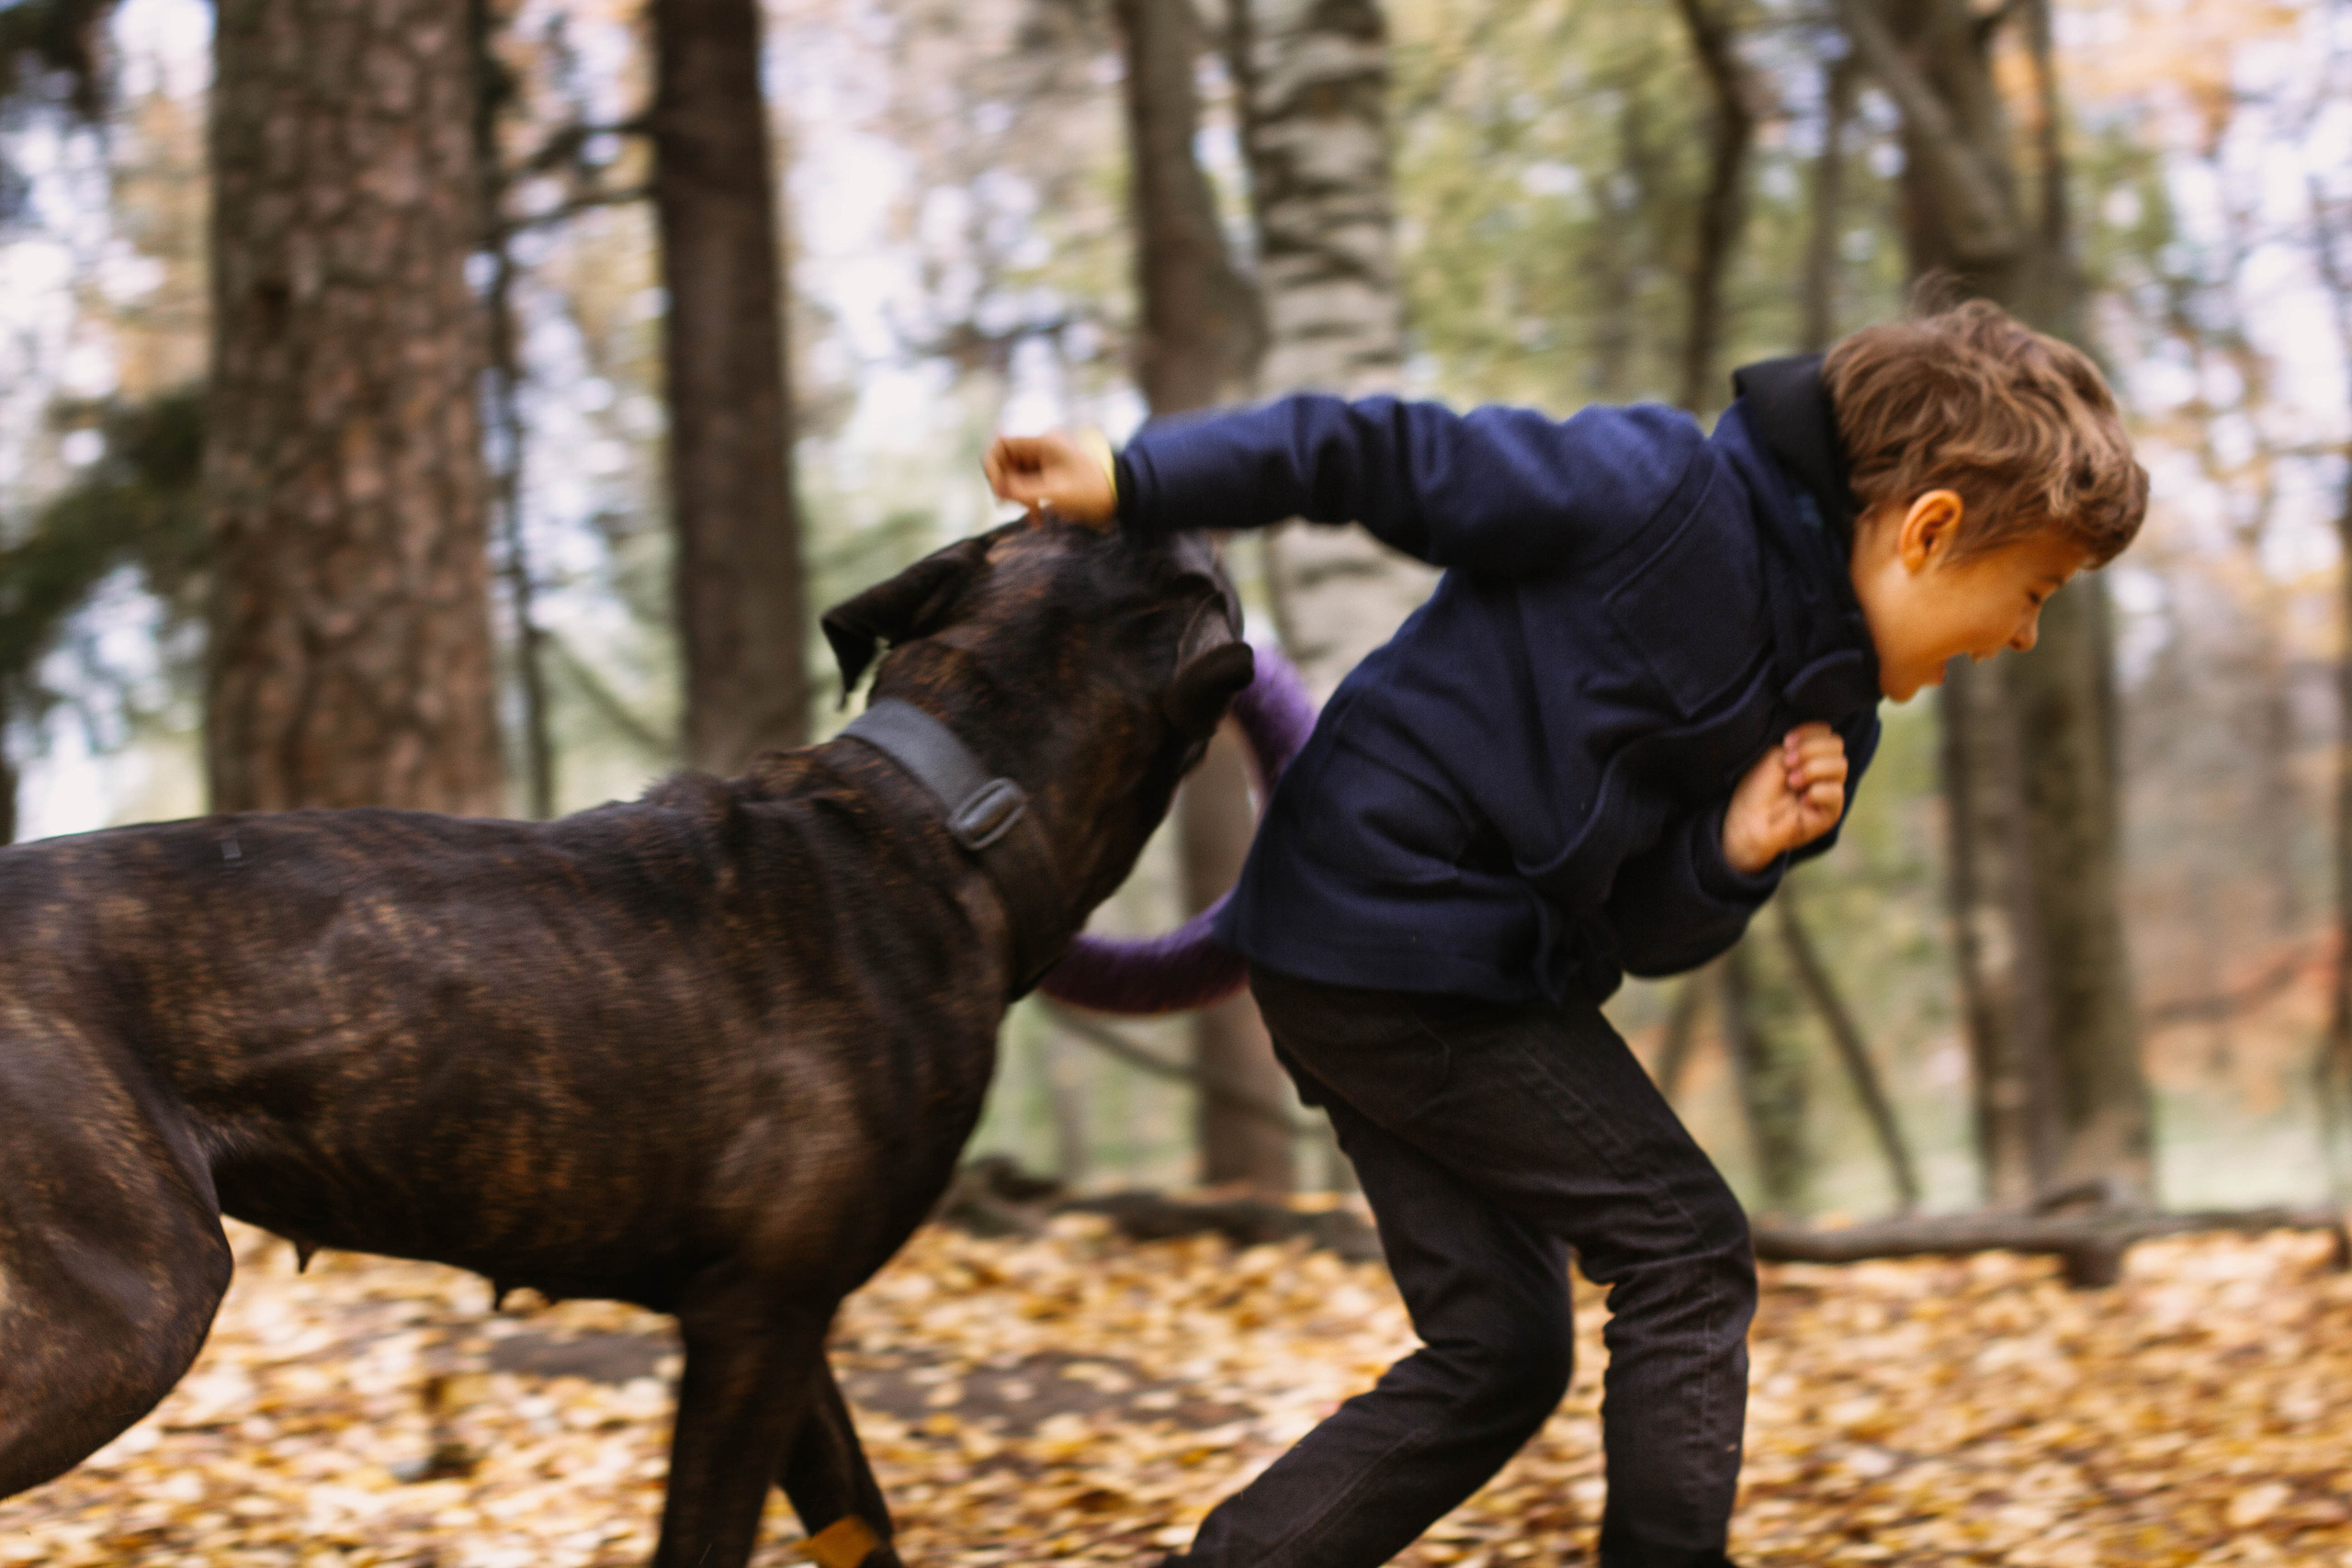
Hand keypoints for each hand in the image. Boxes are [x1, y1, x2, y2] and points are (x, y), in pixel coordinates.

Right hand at [982, 431, 1118, 528]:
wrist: (1119, 497)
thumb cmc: (1093, 491)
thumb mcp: (1056, 492)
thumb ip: (1024, 489)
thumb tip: (997, 489)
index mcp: (1043, 442)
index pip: (1002, 444)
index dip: (993, 466)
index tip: (999, 490)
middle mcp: (1040, 448)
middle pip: (1005, 462)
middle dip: (1007, 486)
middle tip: (1020, 506)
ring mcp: (1043, 462)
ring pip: (1014, 476)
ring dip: (1017, 498)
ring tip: (1034, 516)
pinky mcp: (1047, 475)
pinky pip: (1026, 486)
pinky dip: (1027, 502)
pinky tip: (1037, 519)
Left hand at [1722, 723, 1847, 874]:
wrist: (1748, 820)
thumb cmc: (1758, 788)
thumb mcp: (1777, 755)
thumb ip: (1803, 742)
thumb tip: (1828, 736)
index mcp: (1811, 755)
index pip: (1827, 732)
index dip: (1809, 733)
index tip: (1786, 742)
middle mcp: (1823, 771)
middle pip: (1837, 745)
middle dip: (1809, 750)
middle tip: (1787, 765)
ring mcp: (1829, 791)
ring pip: (1840, 765)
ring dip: (1812, 769)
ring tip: (1792, 782)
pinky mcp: (1831, 813)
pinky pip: (1836, 792)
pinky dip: (1816, 792)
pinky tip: (1802, 801)